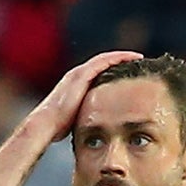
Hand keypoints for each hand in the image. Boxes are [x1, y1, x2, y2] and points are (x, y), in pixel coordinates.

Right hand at [27, 50, 143, 140]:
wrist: (47, 124)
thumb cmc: (58, 127)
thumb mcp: (76, 118)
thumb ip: (85, 116)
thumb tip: (94, 128)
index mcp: (75, 85)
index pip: (97, 73)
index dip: (113, 72)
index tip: (127, 75)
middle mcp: (77, 75)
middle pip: (102, 63)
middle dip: (119, 61)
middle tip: (136, 62)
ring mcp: (79, 73)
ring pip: (105, 59)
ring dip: (122, 57)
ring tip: (138, 57)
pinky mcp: (83, 74)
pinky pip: (106, 60)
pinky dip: (120, 57)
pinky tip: (133, 57)